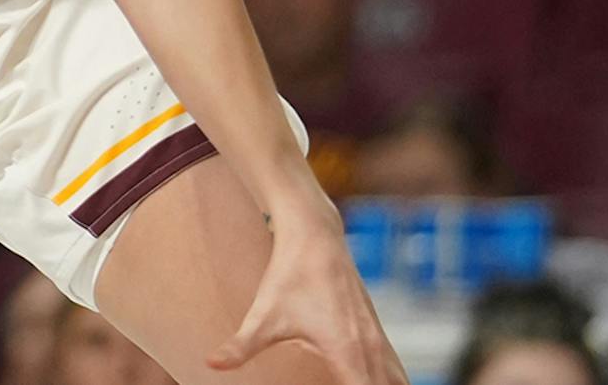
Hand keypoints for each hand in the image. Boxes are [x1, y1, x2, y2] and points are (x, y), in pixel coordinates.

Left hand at [210, 207, 407, 383]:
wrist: (315, 236)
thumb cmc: (289, 275)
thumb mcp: (263, 315)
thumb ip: (240, 345)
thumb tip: (209, 363)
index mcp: (348, 352)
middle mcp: (371, 349)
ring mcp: (379, 340)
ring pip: (399, 383)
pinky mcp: (378, 332)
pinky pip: (396, 371)